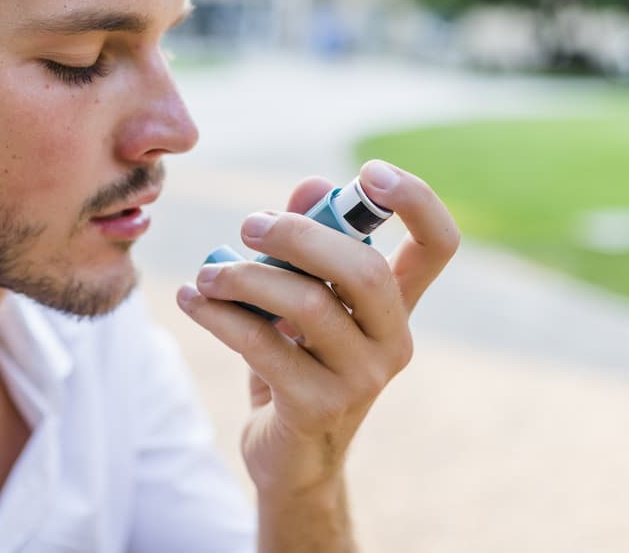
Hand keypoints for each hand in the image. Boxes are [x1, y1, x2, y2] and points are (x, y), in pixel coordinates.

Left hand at [177, 160, 459, 498]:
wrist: (288, 457)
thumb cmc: (295, 362)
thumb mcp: (302, 299)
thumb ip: (307, 242)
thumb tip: (310, 185)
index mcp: (397, 305)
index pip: (438, 245)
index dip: (416, 200)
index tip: (369, 171)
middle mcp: (392, 340)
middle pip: (365, 268)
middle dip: (300, 235)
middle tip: (249, 225)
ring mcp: (361, 379)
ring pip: (307, 305)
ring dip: (245, 277)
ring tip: (206, 273)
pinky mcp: (317, 407)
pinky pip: (262, 344)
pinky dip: (218, 314)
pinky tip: (190, 299)